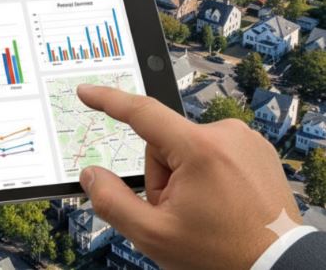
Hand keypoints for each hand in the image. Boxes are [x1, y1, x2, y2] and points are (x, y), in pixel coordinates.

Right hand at [76, 85, 300, 269]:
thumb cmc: (224, 258)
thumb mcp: (156, 237)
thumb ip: (113, 202)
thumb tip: (91, 175)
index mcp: (199, 149)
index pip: (141, 112)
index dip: (107, 100)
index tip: (86, 91)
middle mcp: (226, 134)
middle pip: (164, 143)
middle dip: (162, 175)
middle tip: (180, 213)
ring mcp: (245, 140)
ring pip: (188, 148)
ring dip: (186, 176)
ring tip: (207, 213)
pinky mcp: (257, 150)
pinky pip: (214, 151)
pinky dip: (209, 173)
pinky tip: (223, 203)